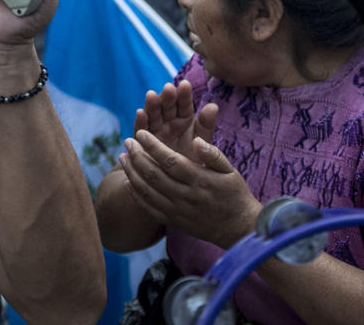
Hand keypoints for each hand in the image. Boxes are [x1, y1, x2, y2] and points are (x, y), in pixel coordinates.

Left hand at [118, 127, 258, 248]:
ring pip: (147, 191)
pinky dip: (136, 196)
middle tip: (127, 141)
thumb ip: (212, 154)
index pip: (170, 161)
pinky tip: (127, 182)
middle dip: (137, 156)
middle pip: (154, 175)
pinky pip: (150, 209)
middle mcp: (186, 197)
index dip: (152, 146)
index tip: (140, 133)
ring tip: (123, 157)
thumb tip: (196, 140)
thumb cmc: (235, 195)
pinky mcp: (174, 222)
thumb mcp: (230, 171)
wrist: (240, 229)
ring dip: (132, 173)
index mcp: (200, 180)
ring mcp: (178, 211)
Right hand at [130, 80, 219, 154]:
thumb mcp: (201, 142)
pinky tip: (140, 113)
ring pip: (153, 115)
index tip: (185, 85)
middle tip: (168, 88)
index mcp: (184, 120)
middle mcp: (168, 122)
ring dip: (152, 105)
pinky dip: (140, 121)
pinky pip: (141, 130)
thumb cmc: (193, 161)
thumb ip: (206, 125)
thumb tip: (214, 106)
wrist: (176, 183)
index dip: (184, 95)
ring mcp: (154, 130)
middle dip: (167, 97)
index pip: (184, 105)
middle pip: (167, 107)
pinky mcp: (143, 141)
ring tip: (152, 95)